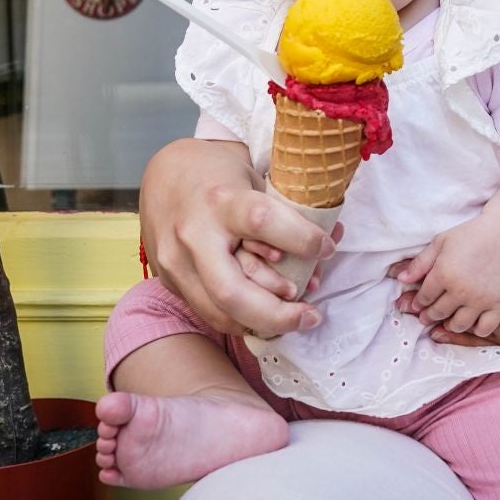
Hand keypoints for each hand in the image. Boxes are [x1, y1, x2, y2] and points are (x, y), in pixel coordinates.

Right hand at [139, 138, 339, 337]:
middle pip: (231, 291)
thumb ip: (287, 212)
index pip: (262, 221)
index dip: (301, 239)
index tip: (328, 248)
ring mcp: (175, 263)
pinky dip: (242, 319)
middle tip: (311, 316)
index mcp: (219, 200)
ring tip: (296, 318)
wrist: (166, 174)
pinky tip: (267, 315)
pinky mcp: (169, 281)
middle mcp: (192, 234)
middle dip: (277, 314)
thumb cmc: (220, 176)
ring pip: (219, 313)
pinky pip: (208, 312)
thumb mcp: (256, 179)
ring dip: (263, 324)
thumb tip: (333, 239)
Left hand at [390, 222, 499, 336]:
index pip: (424, 298)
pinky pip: (484, 329)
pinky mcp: (498, 304)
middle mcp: (460, 290)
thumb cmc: (468, 237)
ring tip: (448, 321)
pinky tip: (472, 322)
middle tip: (427, 316)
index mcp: (443, 273)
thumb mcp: (440, 243)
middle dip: (429, 316)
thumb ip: (420, 263)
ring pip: (458, 324)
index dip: (418, 303)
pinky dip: (476, 330)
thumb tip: (399, 279)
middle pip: (438, 313)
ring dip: (449, 324)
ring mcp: (480, 299)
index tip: (418, 305)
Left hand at [426, 157, 499, 362]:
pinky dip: (478, 338)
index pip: (497, 271)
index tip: (431, 256)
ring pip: (490, 333)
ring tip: (415, 314)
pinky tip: (448, 334)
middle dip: (451, 297)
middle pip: (485, 306)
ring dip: (455, 323)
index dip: (464, 262)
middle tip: (405, 291)